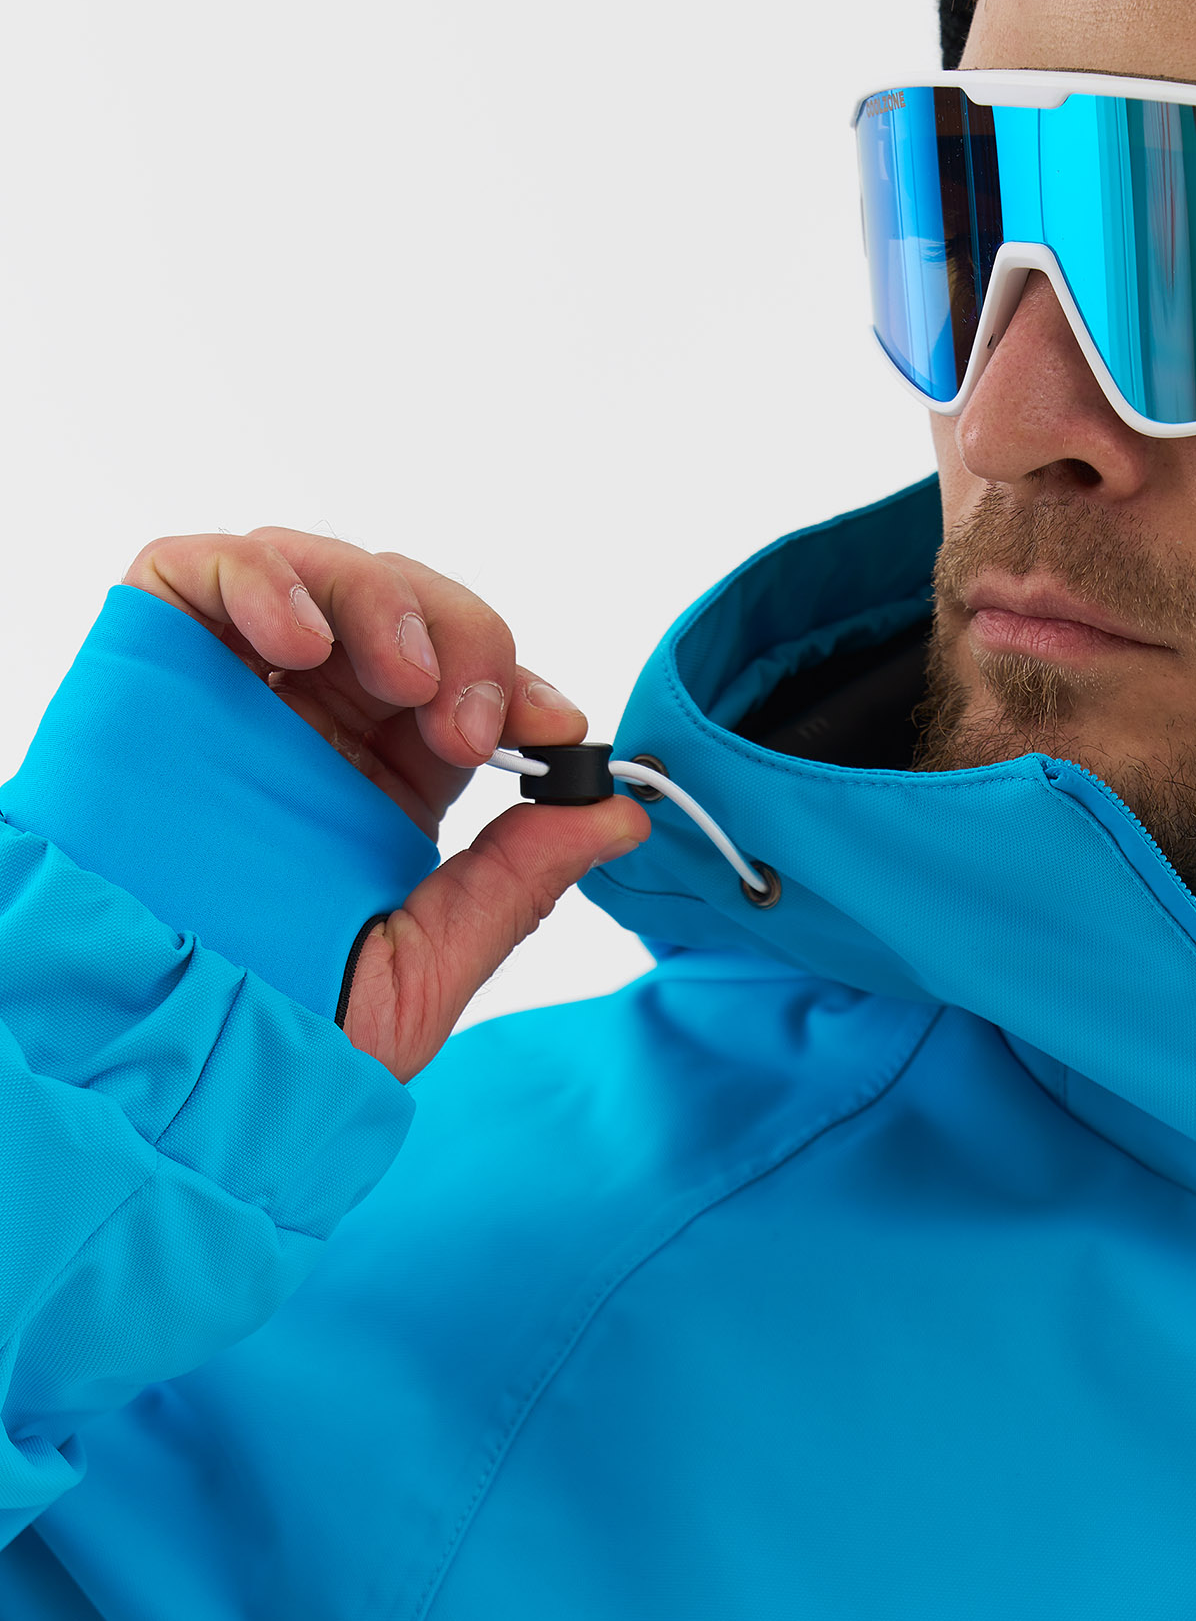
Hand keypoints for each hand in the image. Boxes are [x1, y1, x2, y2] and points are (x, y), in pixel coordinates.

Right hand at [124, 527, 648, 1078]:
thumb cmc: (276, 1023)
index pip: (462, 687)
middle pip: (403, 611)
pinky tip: (301, 641)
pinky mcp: (149, 664)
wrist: (160, 1049)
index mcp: (379, 781)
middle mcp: (309, 723)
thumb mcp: (424, 965)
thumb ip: (518, 883)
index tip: (555, 728)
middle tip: (473, 717)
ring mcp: (230, 690)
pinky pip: (195, 571)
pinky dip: (262, 575)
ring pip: (317, 572)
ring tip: (406, 676)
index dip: (516, 685)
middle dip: (465, 639)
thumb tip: (622, 814)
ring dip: (384, 599)